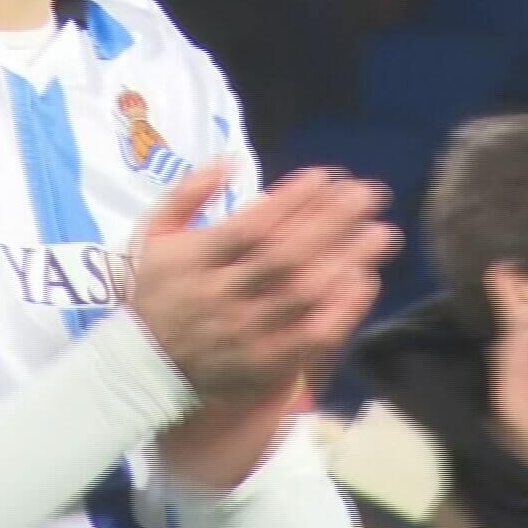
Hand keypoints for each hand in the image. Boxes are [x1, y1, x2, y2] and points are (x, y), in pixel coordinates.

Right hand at [130, 163, 399, 403]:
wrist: (146, 366)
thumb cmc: (158, 291)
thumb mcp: (154, 234)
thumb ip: (187, 193)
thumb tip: (229, 161)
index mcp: (197, 260)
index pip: (251, 226)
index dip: (292, 200)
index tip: (325, 176)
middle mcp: (224, 295)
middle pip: (287, 256)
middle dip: (334, 221)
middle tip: (370, 195)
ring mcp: (248, 333)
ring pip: (305, 294)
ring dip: (348, 260)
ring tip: (381, 233)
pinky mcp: (266, 363)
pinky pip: (312, 335)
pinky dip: (342, 308)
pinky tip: (365, 280)